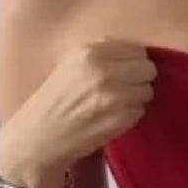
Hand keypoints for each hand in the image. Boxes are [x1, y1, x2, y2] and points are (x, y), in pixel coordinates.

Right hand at [0, 39, 156, 187]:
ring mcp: (114, 97)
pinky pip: (140, 112)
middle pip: (147, 69)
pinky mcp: (120, 120)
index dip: (134, 61)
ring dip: (137, 98)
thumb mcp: (70, 63)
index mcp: (90, 52)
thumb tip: (131, 52)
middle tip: (125, 87)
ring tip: (116, 104)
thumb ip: (100, 52)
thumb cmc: (54, 100)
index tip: (126, 70)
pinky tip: (112, 118)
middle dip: (140, 78)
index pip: (137, 50)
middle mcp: (104, 71)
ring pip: (147, 91)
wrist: (40, 137)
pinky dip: (131, 115)